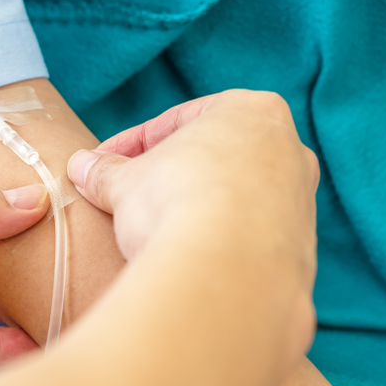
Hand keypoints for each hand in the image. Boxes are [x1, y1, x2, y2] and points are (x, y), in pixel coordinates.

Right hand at [68, 90, 319, 356]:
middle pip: (217, 158)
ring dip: (197, 213)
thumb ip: (105, 171)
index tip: (101, 165)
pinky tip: (188, 265)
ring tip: (155, 238)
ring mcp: (302, 204)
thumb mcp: (124, 181)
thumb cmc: (176, 205)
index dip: (132, 145)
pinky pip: (250, 242)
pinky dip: (220, 247)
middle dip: (171, 176)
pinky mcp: (303, 252)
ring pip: (238, 200)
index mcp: (253, 110)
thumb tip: (82, 168)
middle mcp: (291, 150)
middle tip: (128, 197)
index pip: (180, 121)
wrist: (223, 275)